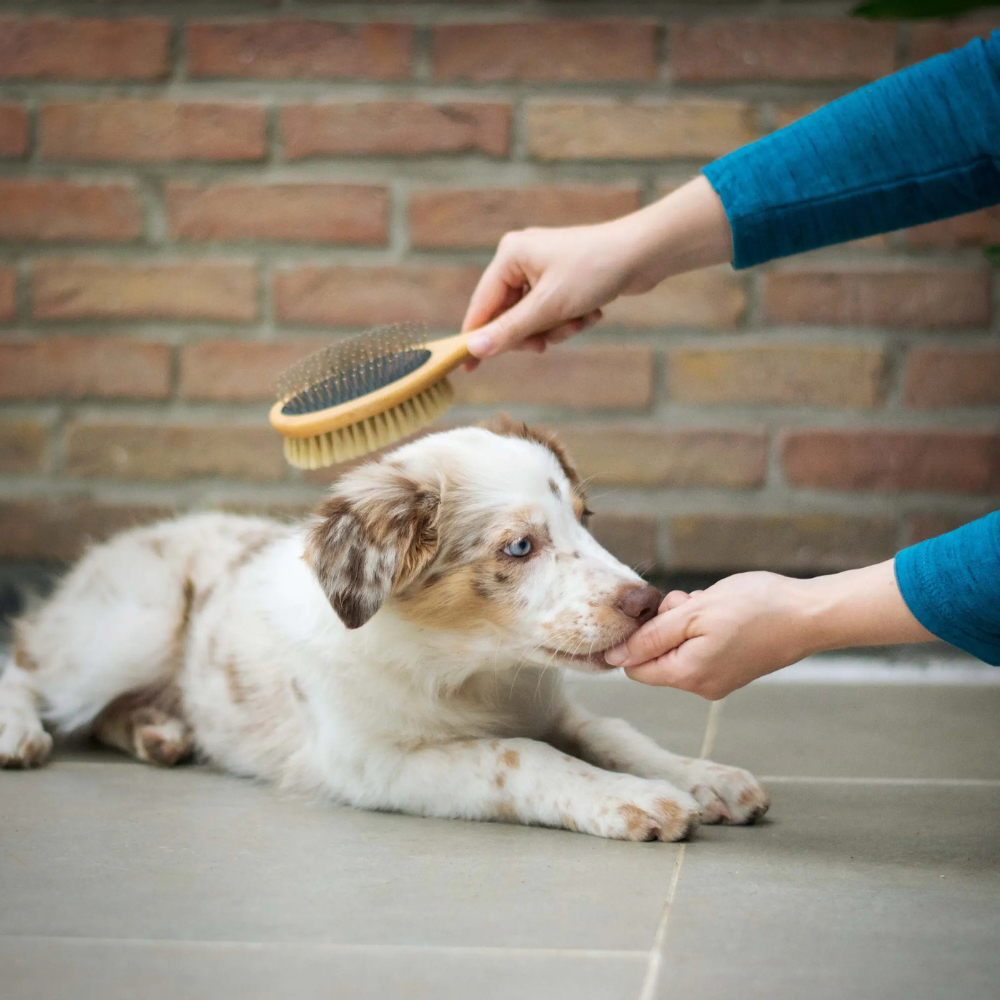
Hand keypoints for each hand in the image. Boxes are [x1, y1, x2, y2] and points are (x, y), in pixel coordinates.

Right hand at [461, 176, 731, 369]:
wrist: (644, 254)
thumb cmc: (595, 271)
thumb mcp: (548, 307)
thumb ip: (509, 331)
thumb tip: (475, 350)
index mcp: (509, 256)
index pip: (482, 306)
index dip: (476, 338)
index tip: (467, 369)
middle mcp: (521, 259)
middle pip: (508, 316)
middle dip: (534, 332)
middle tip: (548, 342)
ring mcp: (542, 269)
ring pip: (534, 320)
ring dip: (557, 328)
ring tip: (581, 319)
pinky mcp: (562, 280)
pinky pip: (553, 313)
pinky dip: (570, 320)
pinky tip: (592, 312)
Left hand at [604, 562, 934, 699]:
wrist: (810, 614)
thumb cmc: (754, 608)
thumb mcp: (694, 613)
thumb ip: (651, 636)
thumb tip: (613, 657)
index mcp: (687, 675)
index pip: (634, 668)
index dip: (636, 636)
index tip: (658, 610)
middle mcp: (700, 686)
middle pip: (656, 656)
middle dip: (664, 624)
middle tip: (688, 602)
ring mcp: (718, 679)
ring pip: (678, 648)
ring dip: (684, 621)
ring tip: (709, 603)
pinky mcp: (732, 668)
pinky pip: (700, 648)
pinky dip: (702, 626)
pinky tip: (721, 610)